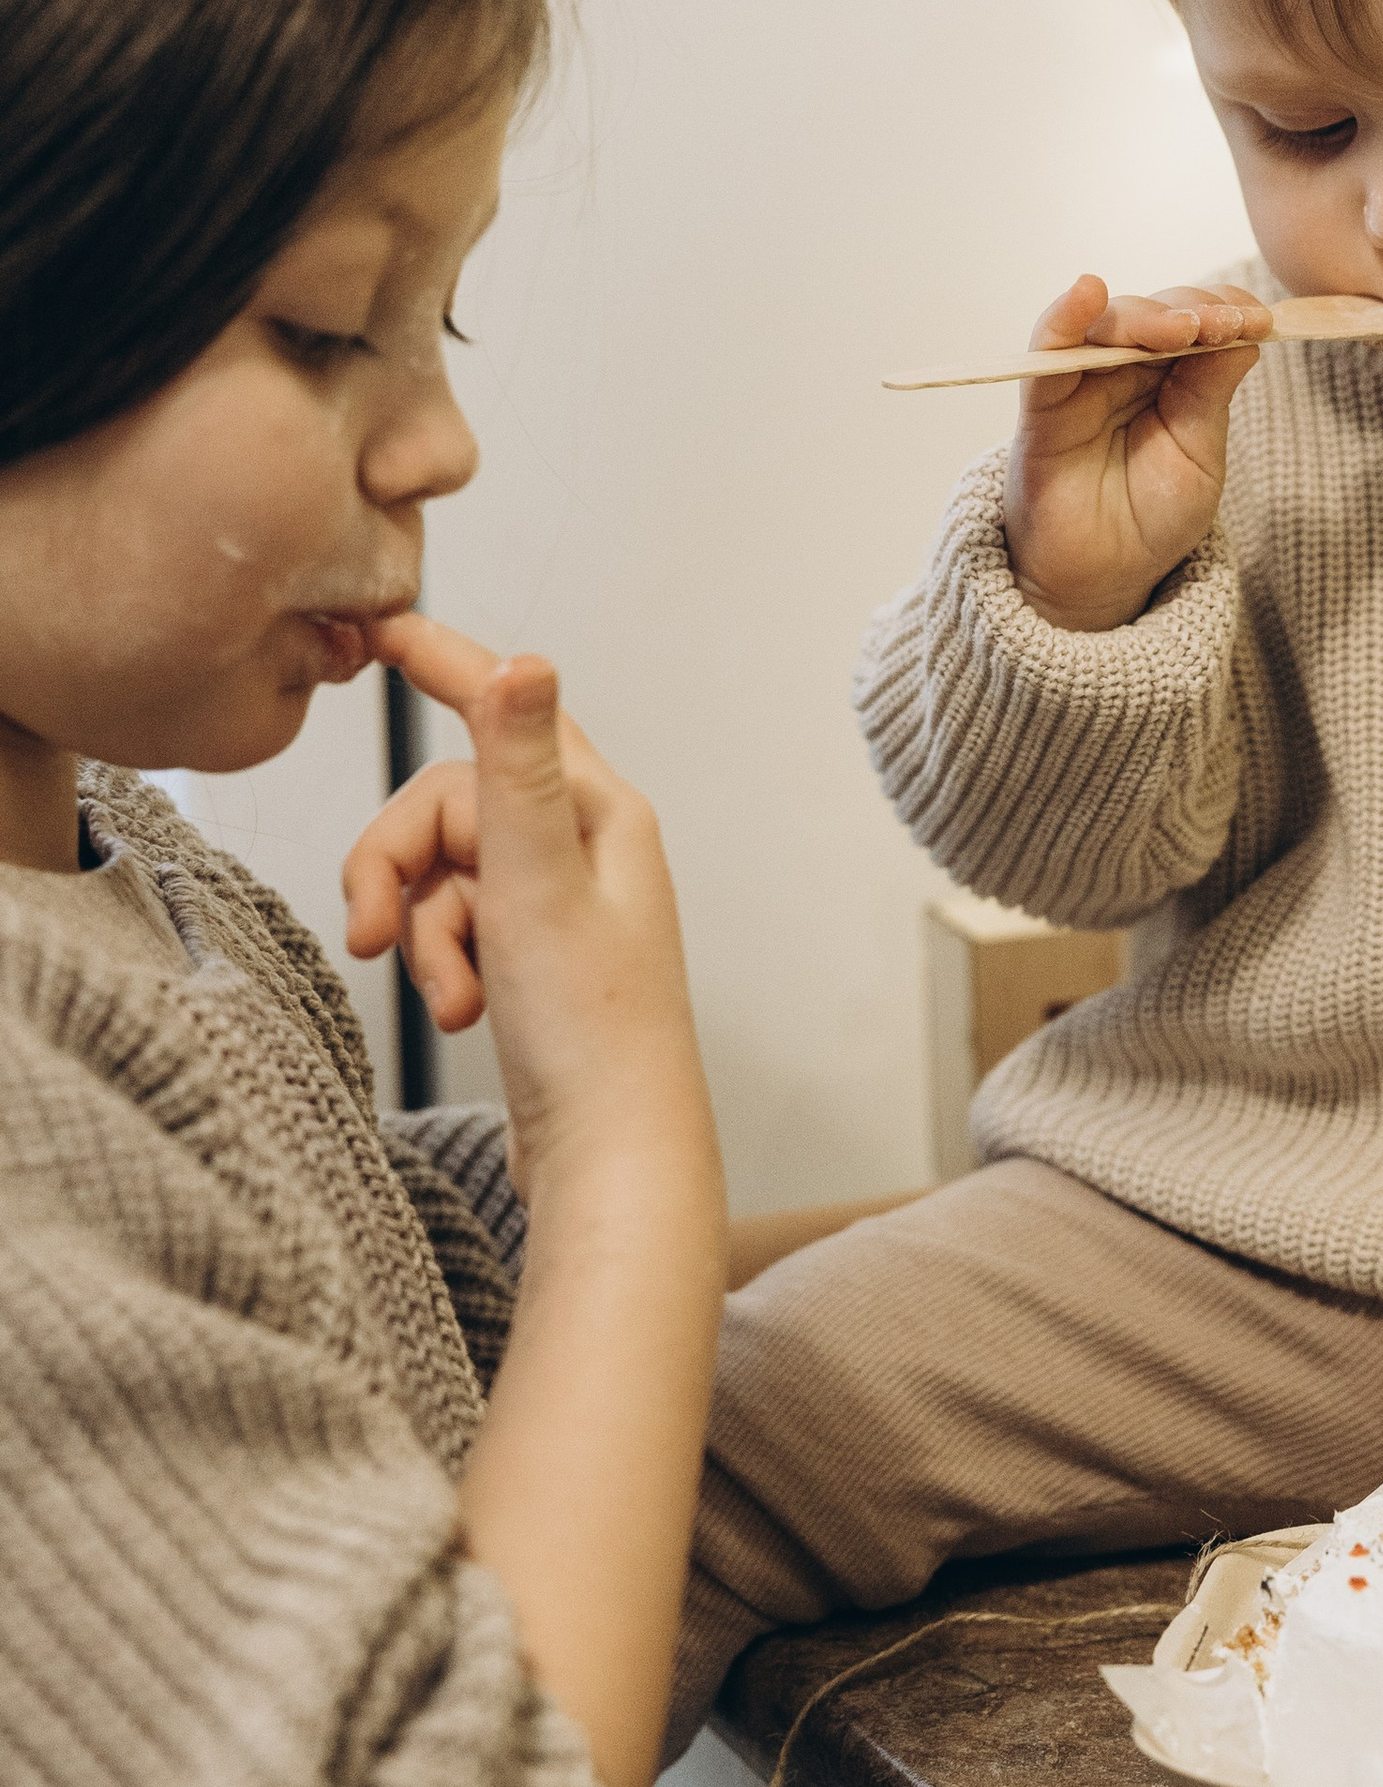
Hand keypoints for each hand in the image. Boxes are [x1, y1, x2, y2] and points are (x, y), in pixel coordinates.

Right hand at [345, 611, 718, 1202]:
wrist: (609, 1156)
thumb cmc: (591, 1029)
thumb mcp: (537, 882)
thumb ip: (516, 769)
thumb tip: (525, 659)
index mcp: (599, 812)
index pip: (510, 706)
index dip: (445, 665)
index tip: (383, 630)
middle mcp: (585, 847)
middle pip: (446, 805)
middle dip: (398, 863)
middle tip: (370, 932)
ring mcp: (558, 905)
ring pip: (440, 874)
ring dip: (424, 931)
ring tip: (452, 996)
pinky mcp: (532, 958)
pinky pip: (453, 928)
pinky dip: (442, 965)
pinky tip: (465, 1012)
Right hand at [1002, 273, 1270, 632]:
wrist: (1104, 575)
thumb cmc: (1151, 517)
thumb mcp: (1199, 457)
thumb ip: (1209, 397)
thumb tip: (1243, 337)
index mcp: (1171, 376)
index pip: (1197, 322)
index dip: (1227, 312)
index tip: (1261, 321)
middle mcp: (1126, 368)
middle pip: (1155, 313)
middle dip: (1193, 311)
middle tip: (1227, 325)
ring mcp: (1083, 379)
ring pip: (1108, 322)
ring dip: (1146, 316)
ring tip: (1182, 328)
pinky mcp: (1044, 402)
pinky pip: (1046, 350)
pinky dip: (1063, 317)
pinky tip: (1086, 293)